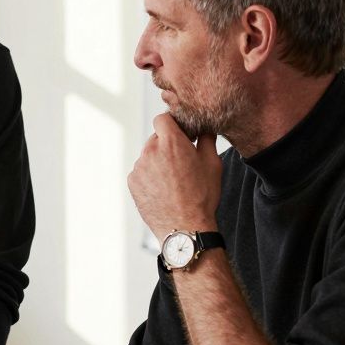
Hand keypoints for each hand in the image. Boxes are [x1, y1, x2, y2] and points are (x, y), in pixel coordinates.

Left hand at [128, 113, 222, 241]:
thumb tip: (204, 127)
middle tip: (181, 162)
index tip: (179, 133)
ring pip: (148, 155)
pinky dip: (150, 176)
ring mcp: (139, 167)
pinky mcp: (132, 181)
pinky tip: (163, 189)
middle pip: (156, 138)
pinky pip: (141, 171)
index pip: (162, 118)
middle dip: (167, 145)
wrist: (184, 227)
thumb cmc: (201, 196)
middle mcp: (151, 150)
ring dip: (158, 161)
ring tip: (173, 180)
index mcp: (171, 142)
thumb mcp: (212, 163)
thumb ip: (206, 139)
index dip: (172, 124)